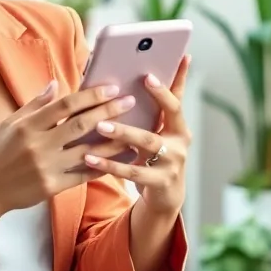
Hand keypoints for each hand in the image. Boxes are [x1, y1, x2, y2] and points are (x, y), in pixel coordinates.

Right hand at [0, 80, 135, 223]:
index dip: (91, 95)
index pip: (65, 105)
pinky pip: (83, 175)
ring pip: (88, 151)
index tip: (112, 88)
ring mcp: (46, 167)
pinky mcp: (51, 187)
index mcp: (28, 125)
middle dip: (108, 111)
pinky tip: (120, 160)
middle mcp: (38, 145)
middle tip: (130, 101)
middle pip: (81, 125)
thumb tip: (56, 84)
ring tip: (134, 132)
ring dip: (113, 141)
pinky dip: (103, 167)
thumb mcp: (10, 124)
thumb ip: (35, 105)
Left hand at [83, 55, 191, 215]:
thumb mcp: (158, 135)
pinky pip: (132, 171)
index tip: (150, 73)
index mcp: (179, 126)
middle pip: (168, 115)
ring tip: (101, 125)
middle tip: (123, 95)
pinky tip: (90, 158)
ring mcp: (172, 162)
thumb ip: (150, 112)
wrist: (167, 197)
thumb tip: (133, 78)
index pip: (176, 99)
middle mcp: (180, 141)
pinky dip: (109, 164)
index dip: (165, 86)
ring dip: (123, 132)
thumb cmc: (156, 158)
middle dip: (154, 97)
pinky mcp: (160, 181)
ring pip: (147, 143)